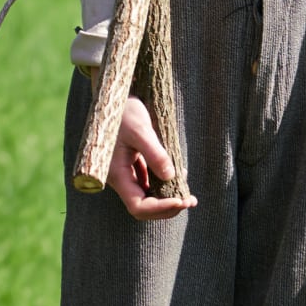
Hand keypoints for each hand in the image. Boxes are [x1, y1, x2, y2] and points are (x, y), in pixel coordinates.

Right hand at [107, 96, 196, 219]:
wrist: (114, 97)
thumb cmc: (124, 111)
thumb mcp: (141, 130)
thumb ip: (155, 154)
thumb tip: (171, 176)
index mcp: (117, 174)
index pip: (138, 205)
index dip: (159, 208)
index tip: (180, 200)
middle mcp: (120, 178)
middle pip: (143, 206)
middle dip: (167, 207)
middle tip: (191, 201)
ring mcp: (126, 172)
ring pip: (147, 196)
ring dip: (168, 199)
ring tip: (189, 195)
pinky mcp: (133, 165)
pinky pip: (149, 182)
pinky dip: (165, 184)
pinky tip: (179, 176)